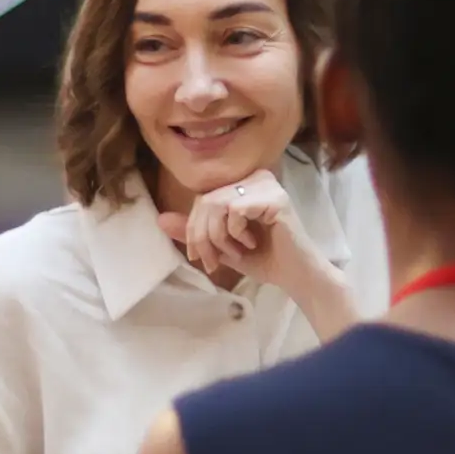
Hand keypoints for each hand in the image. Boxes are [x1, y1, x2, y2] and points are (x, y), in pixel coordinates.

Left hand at [165, 169, 313, 293]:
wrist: (294, 275)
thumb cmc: (262, 259)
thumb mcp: (221, 246)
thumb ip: (194, 232)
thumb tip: (160, 219)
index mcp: (242, 185)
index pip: (201, 199)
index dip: (193, 230)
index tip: (200, 258)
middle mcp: (254, 178)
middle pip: (205, 201)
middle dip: (202, 237)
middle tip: (213, 262)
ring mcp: (266, 185)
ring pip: (217, 204)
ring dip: (219, 238)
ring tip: (236, 253)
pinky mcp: (276, 198)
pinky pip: (235, 209)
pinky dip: (236, 233)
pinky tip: (253, 243)